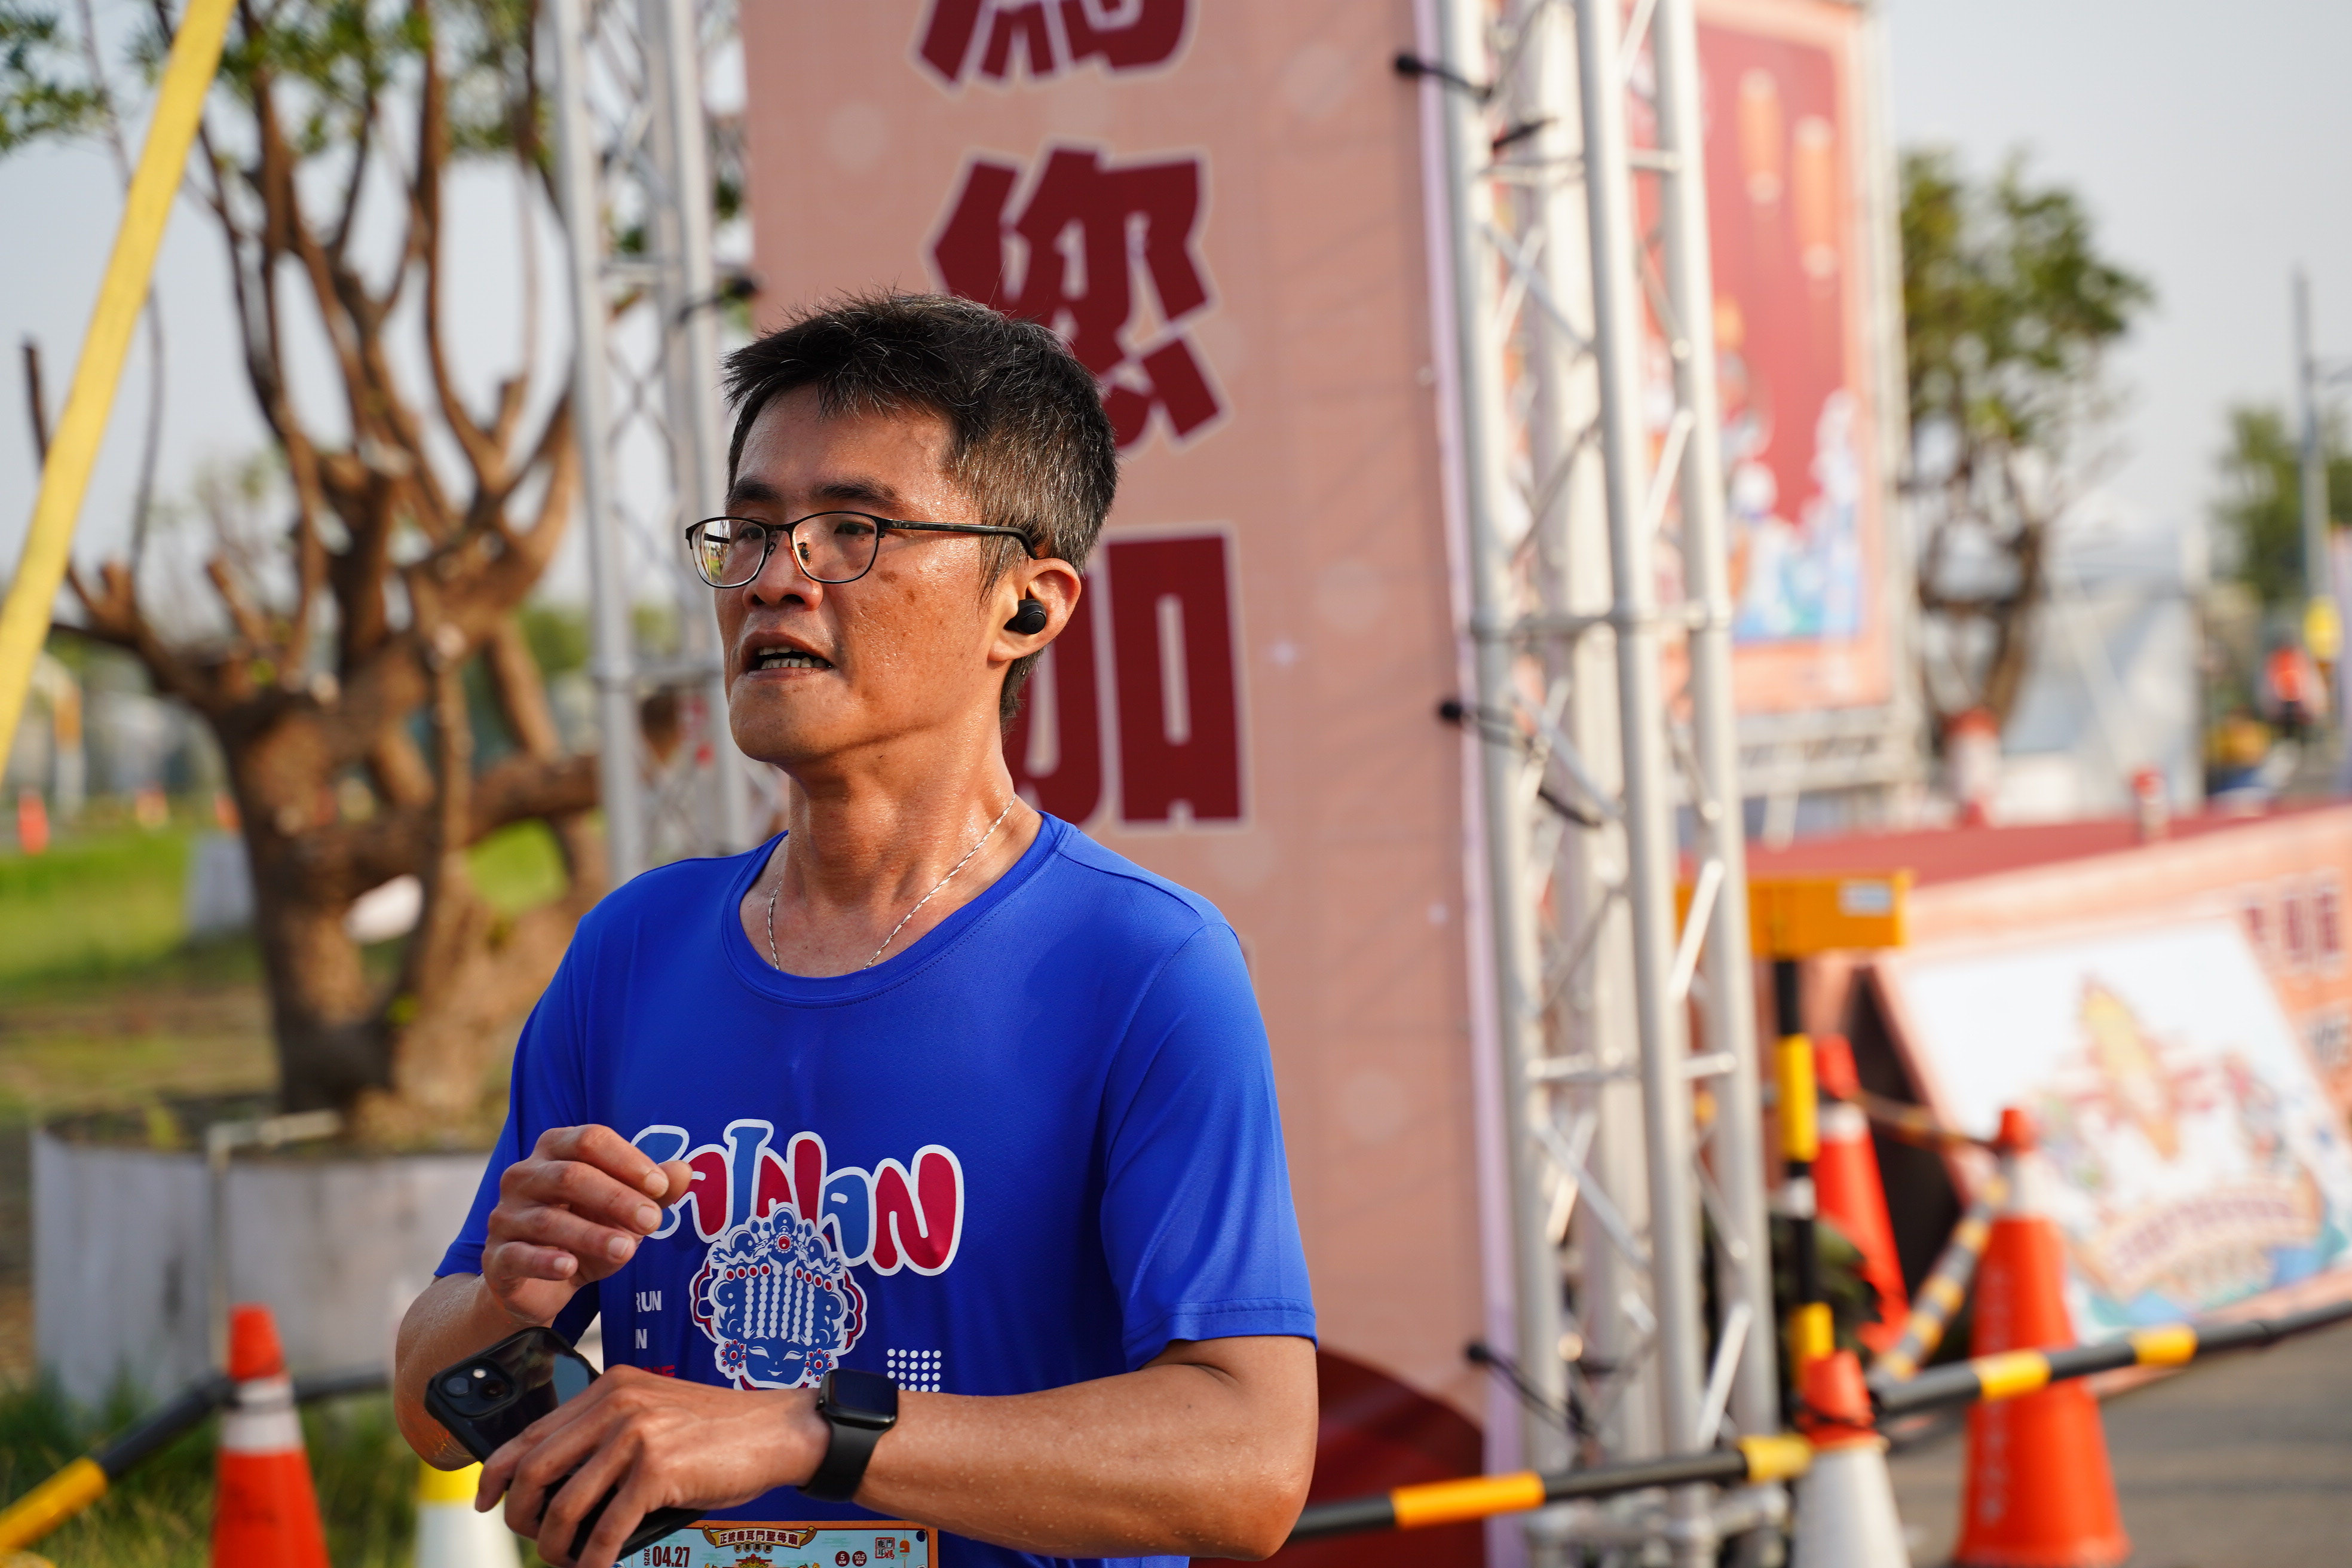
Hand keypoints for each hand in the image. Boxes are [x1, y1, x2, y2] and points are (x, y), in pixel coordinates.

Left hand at [477, 1367, 828, 1567]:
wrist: (779, 1431)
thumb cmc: (719, 1433)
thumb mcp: (656, 1415)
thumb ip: (608, 1435)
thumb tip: (558, 1489)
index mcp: (612, 1388)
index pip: (532, 1431)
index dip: (498, 1472)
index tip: (486, 1499)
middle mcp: (618, 1405)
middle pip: (536, 1469)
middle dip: (522, 1516)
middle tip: (533, 1539)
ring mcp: (637, 1435)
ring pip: (565, 1505)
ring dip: (556, 1546)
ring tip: (567, 1560)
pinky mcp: (658, 1470)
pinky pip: (606, 1529)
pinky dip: (593, 1560)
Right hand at [482, 1125, 690, 1328]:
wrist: (542, 1284)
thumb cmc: (588, 1232)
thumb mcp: (626, 1211)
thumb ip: (655, 1190)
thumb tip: (685, 1170)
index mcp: (555, 1150)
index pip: (590, 1139)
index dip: (627, 1160)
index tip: (660, 1186)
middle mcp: (523, 1175)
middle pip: (571, 1176)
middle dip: (617, 1198)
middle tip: (653, 1222)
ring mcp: (505, 1215)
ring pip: (548, 1220)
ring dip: (592, 1235)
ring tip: (628, 1250)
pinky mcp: (496, 1257)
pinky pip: (518, 1255)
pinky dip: (545, 1261)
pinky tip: (569, 1266)